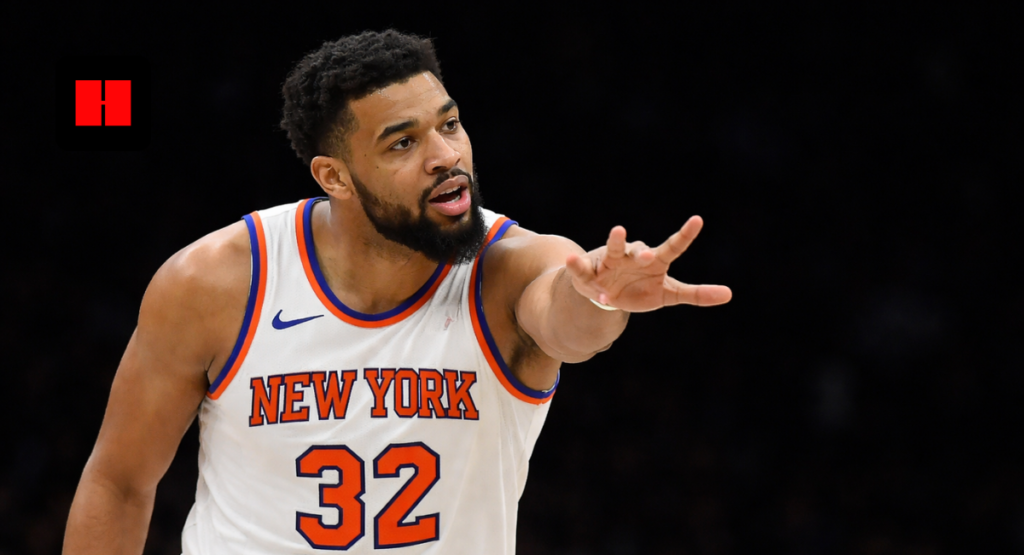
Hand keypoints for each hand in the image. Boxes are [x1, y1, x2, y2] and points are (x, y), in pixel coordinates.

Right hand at [565, 216, 731, 311]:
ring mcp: (610, 263)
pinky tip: (574, 263)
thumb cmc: (641, 290)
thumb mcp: (669, 294)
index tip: (698, 221)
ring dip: (616, 241)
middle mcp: (632, 257)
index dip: (685, 235)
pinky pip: (582, 270)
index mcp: (655, 261)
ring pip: (613, 249)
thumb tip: (729, 294)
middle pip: (640, 250)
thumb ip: (696, 293)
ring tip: (618, 231)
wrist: (606, 295)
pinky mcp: (588, 273)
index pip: (673, 247)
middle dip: (644, 253)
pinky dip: (578, 266)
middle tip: (650, 256)